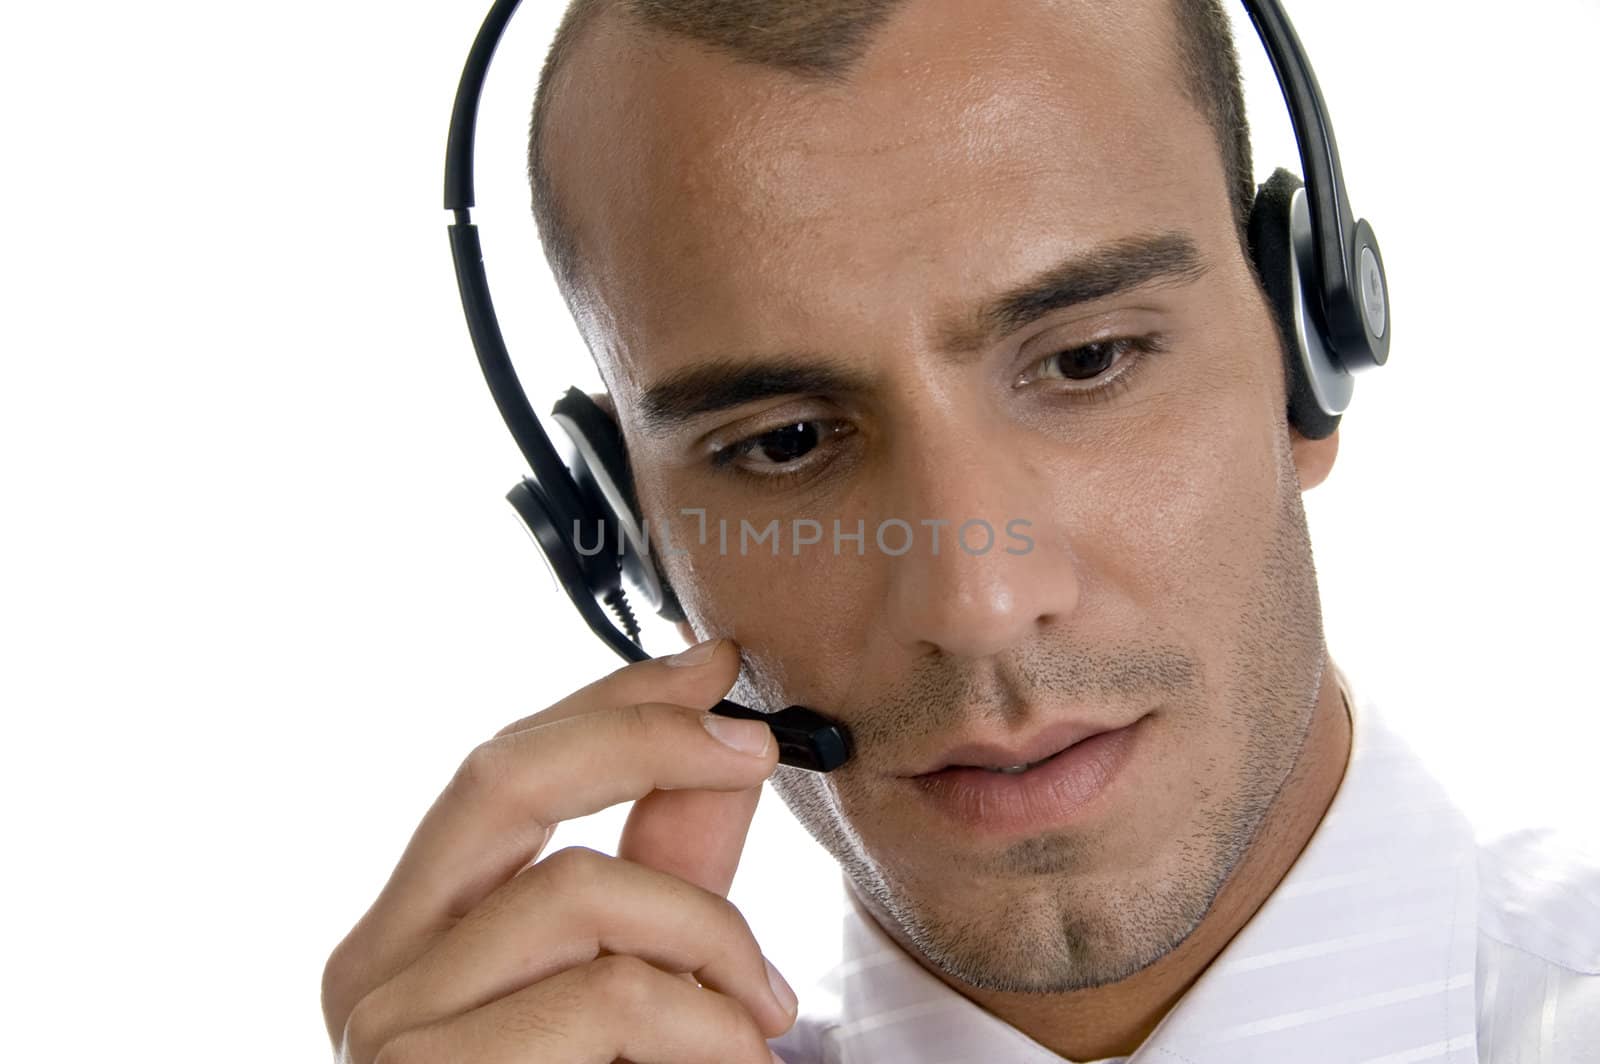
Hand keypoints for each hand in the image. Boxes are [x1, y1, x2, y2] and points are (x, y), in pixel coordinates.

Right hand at [321, 638, 794, 1062]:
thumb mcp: (645, 978)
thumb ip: (672, 868)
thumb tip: (723, 735)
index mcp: (415, 931)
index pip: (500, 767)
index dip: (611, 700)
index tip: (715, 663)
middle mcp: (375, 968)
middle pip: (498, 774)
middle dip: (643, 735)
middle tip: (758, 746)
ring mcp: (389, 1033)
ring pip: (575, 891)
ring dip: (711, 939)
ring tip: (766, 1014)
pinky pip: (600, 997)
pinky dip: (702, 1020)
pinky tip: (736, 1062)